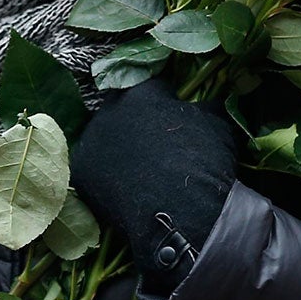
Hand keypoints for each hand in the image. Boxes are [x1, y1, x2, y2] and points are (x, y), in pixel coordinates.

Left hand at [71, 80, 239, 282]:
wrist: (182, 213)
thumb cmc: (203, 162)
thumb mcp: (219, 124)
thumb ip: (209, 106)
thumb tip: (210, 102)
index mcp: (141, 92)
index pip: (153, 87)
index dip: (166, 101)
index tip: (176, 117)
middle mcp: (109, 110)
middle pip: (123, 110)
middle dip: (138, 121)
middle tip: (157, 145)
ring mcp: (92, 142)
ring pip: (106, 138)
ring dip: (120, 148)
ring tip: (142, 170)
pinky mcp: (82, 173)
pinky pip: (95, 167)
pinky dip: (108, 174)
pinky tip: (127, 187)